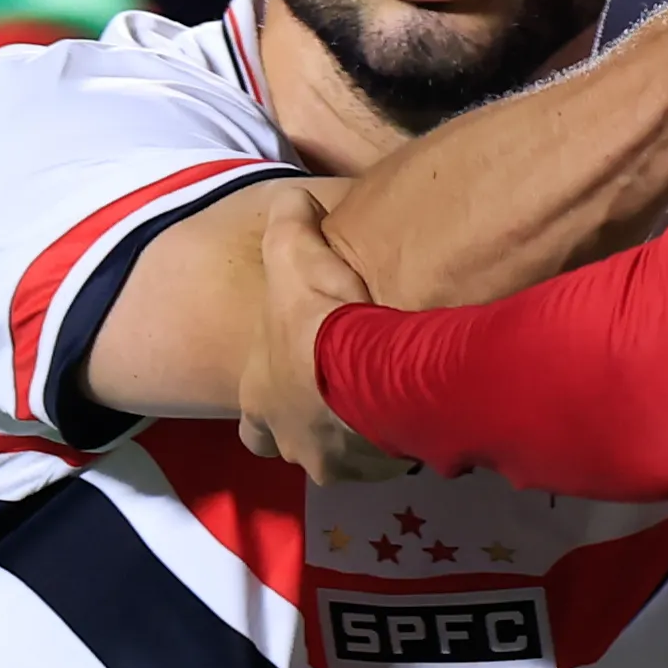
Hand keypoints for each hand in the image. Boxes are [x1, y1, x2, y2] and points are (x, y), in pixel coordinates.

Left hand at [236, 199, 415, 481]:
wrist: (382, 364)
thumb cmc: (324, 319)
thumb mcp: (295, 252)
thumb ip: (287, 223)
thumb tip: (291, 200)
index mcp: (262, 404)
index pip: (251, 430)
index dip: (270, 411)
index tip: (295, 392)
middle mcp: (293, 444)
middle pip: (297, 448)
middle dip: (315, 430)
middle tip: (342, 400)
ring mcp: (338, 463)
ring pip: (347, 457)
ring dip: (361, 434)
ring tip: (387, 400)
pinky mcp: (384, 468)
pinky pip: (391, 458)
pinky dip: (400, 438)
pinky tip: (416, 409)